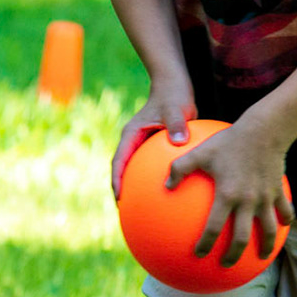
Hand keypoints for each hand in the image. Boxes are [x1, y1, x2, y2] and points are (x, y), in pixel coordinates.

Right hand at [111, 83, 195, 199]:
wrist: (173, 85)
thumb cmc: (173, 95)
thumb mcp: (176, 108)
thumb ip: (176, 123)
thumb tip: (179, 142)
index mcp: (131, 135)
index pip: (119, 160)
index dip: (117, 179)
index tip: (119, 197)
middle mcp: (133, 142)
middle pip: (122, 169)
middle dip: (121, 190)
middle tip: (126, 211)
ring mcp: (142, 145)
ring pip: (136, 170)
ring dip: (136, 187)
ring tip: (144, 209)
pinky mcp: (153, 147)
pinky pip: (152, 167)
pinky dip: (156, 180)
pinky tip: (171, 194)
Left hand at [166, 120, 293, 267]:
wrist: (264, 129)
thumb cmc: (228, 141)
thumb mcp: (200, 152)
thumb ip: (180, 169)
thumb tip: (165, 186)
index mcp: (226, 195)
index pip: (213, 228)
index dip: (205, 244)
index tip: (199, 255)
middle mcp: (247, 201)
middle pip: (241, 238)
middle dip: (233, 255)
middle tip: (226, 265)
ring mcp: (265, 198)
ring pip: (268, 230)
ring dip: (265, 246)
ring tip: (261, 257)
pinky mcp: (278, 191)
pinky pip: (284, 211)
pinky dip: (284, 220)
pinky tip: (282, 226)